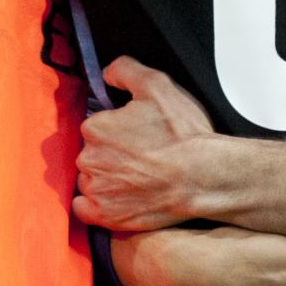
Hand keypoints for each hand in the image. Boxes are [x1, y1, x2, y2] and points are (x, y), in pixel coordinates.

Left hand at [76, 57, 215, 231]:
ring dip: (105, 178)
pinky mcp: (104, 215)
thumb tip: (107, 73)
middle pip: (92, 153)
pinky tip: (116, 197)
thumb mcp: (158, 85)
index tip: (137, 135)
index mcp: (96, 128)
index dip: (117, 129)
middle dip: (110, 154)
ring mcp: (96, 189)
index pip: (96, 127)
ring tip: (136, 177)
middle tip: (140, 156)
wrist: (202, 176)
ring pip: (90, 179)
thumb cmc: (182, 133)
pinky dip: (95, 204)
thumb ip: (125, 70)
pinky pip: (84, 209)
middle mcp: (88, 159)